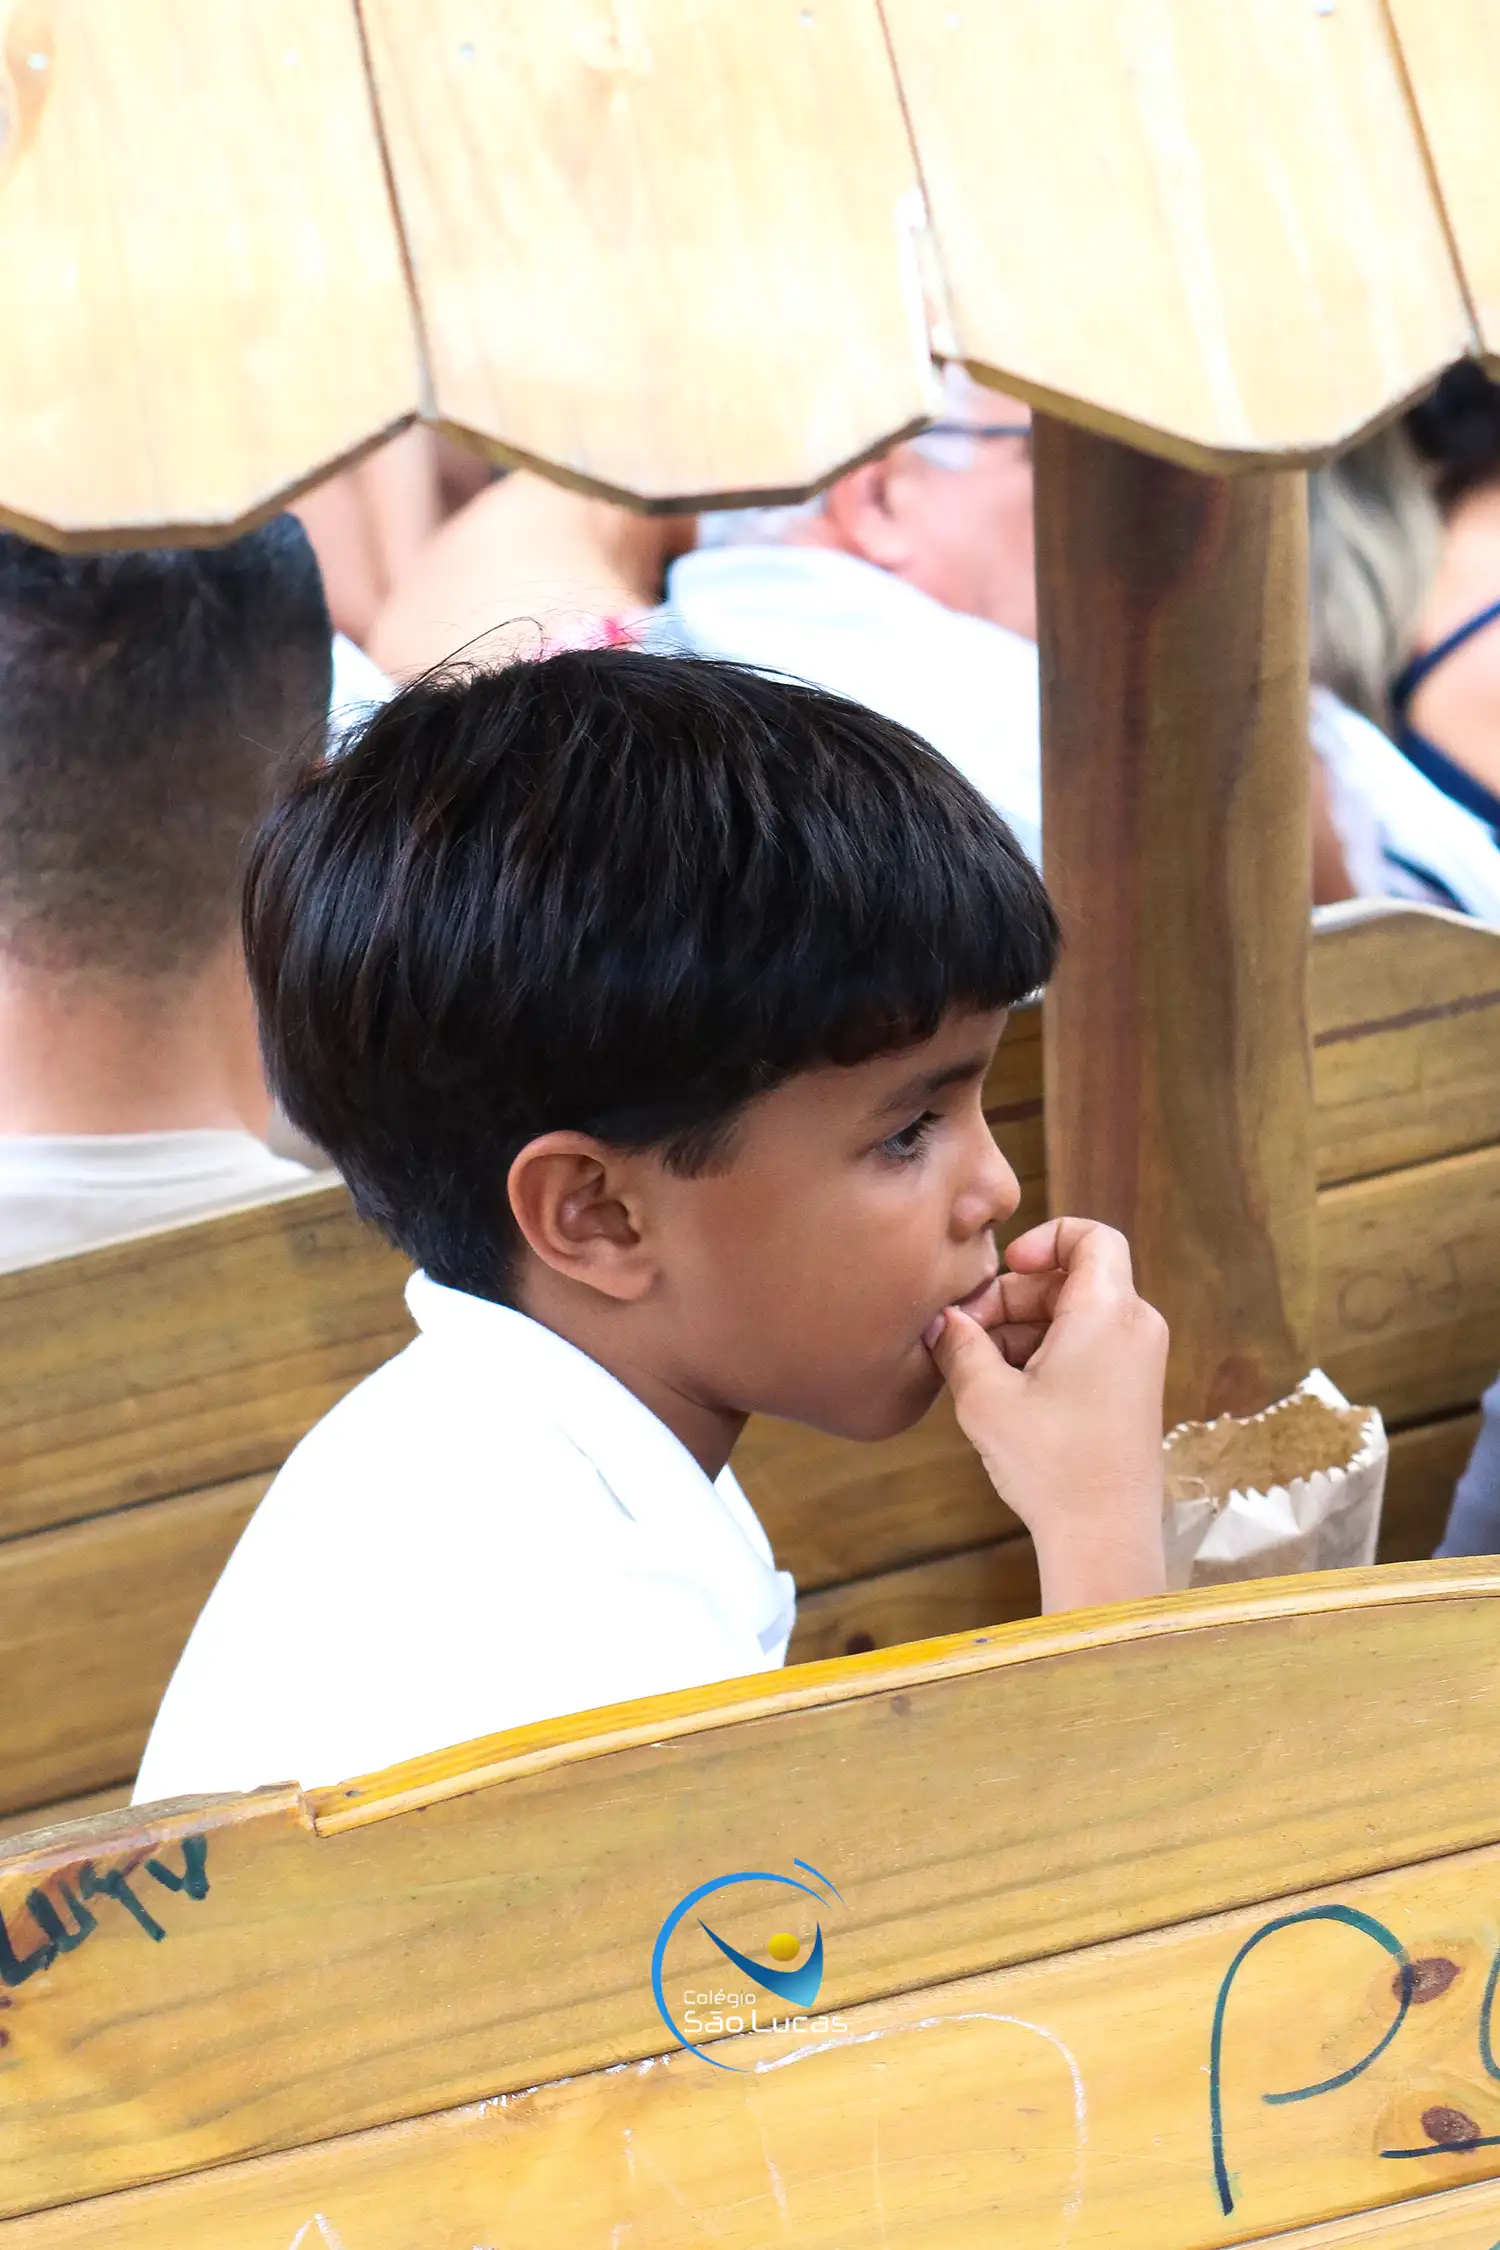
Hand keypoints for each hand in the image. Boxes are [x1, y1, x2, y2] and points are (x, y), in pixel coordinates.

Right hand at [925, 1217, 1167, 1612]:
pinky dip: (1046, 1353)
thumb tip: (942, 1321)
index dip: (1045, 1238)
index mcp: (1108, 1312)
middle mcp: (1135, 1327)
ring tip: (977, 1366)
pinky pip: (1087, 1345)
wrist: (1103, 1536)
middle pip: (1071, 1278)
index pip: (1091, 1235)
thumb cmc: (1053, 1465)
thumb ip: (960, 1344)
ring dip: (1023, 1328)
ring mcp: (1138, 1360)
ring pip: (1075, 1314)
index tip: (1005, 1269)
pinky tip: (1005, 1389)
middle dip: (1014, 1296)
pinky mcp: (1132, 1390)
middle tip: (966, 1332)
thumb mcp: (986, 1397)